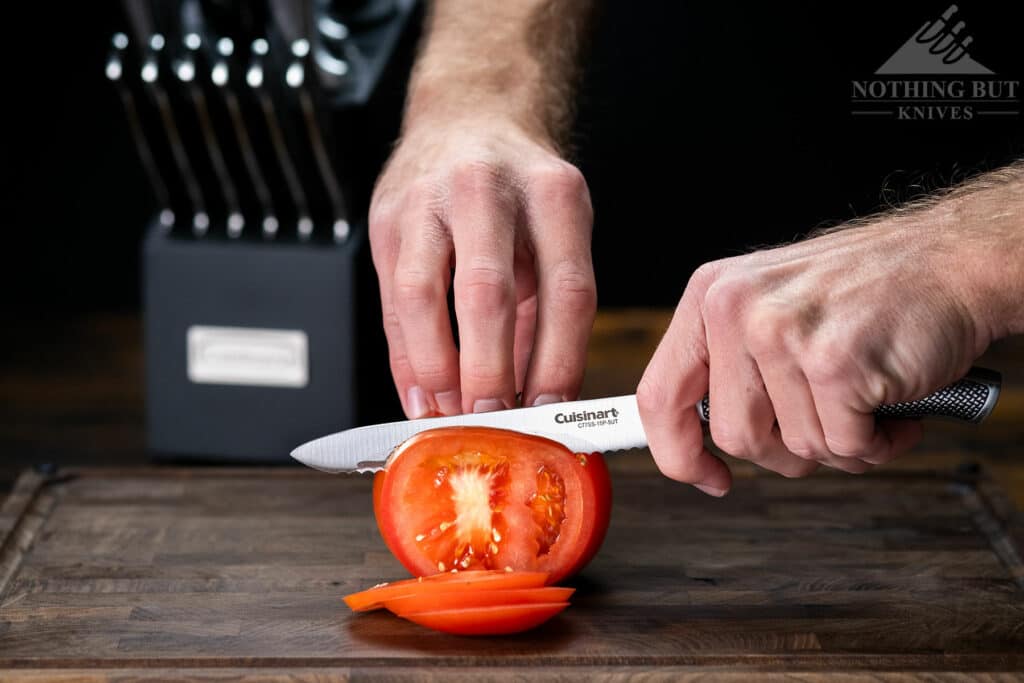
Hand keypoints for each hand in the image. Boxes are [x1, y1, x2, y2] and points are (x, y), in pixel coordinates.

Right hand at [369, 115, 595, 417]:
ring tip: (451, 413)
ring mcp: (428, 200)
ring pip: (424, 297)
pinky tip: (420, 394)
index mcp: (552, 195)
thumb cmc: (518, 188)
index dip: (558, 360)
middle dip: (488, 371)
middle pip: (488, 293)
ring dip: (436, 368)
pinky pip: (391, 301)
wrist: (467, 118)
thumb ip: (551, 310)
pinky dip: (405, 358)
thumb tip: (544, 398)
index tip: (551, 408)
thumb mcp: (557, 231)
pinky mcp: (386, 220)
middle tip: (493, 418)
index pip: (565, 289)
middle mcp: (487, 189)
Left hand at [636, 214, 995, 494]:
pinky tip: (894, 409)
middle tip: (828, 420)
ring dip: (841, 444)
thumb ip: (732, 365)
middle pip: (735, 435)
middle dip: (787, 449)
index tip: (706, 476)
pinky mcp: (833, 363)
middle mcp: (735, 309)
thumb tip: (700, 441)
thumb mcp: (771, 304)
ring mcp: (782, 334)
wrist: (950, 260)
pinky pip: (844, 446)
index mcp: (710, 296)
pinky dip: (878, 444)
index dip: (678, 453)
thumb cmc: (869, 291)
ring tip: (866, 401)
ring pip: (794, 446)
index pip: (661, 395)